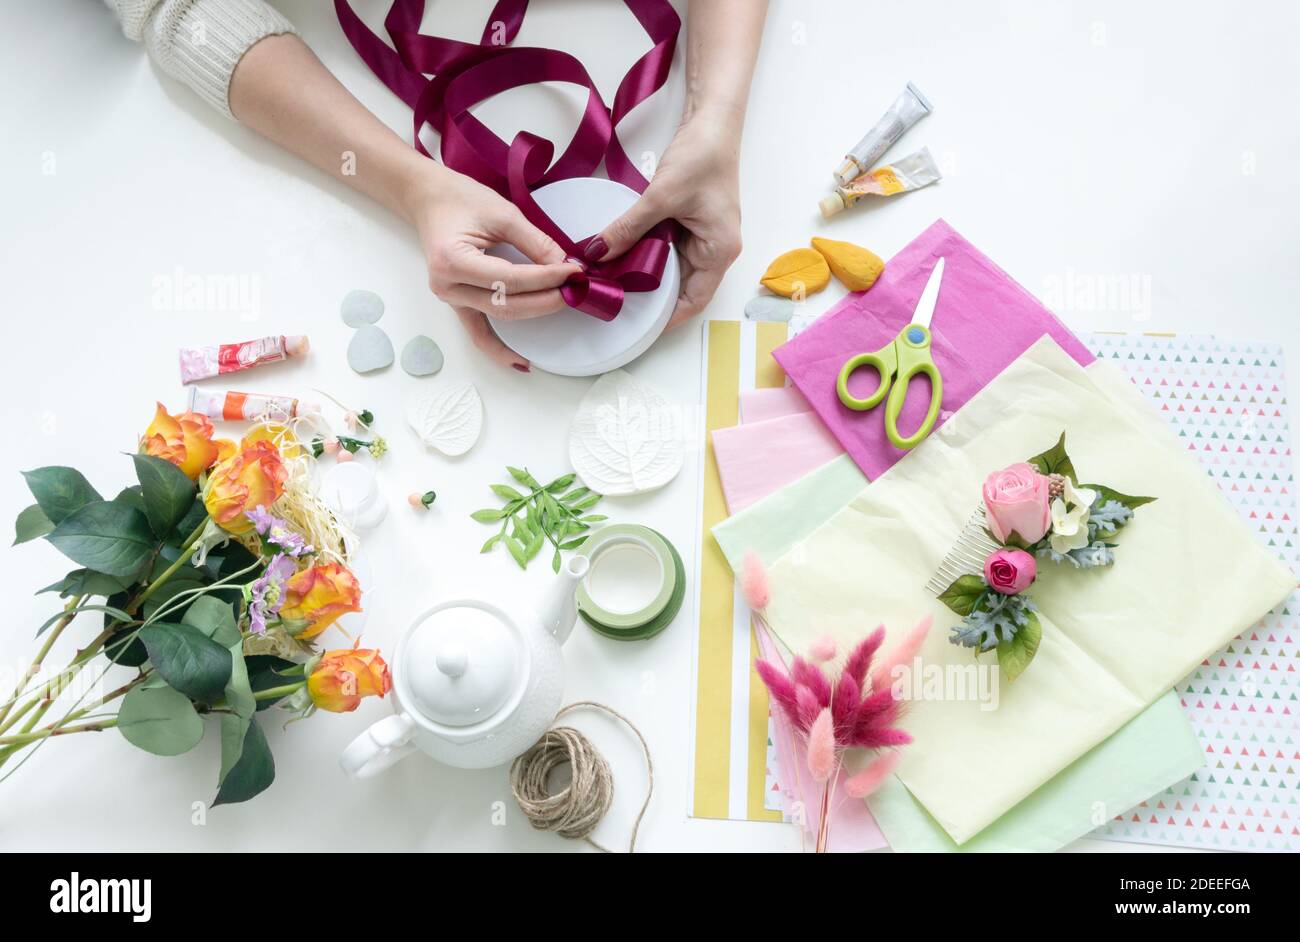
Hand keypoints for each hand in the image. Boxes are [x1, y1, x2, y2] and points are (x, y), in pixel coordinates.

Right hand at [407, 164, 581, 368]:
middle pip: (507, 303)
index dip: (546, 278)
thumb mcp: (502, 213)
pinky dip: (499, 349)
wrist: (429, 199)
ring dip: (534, 314)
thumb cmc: (459, 199)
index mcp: (452, 261)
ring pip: (500, 316)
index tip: (573, 272)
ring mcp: (450, 298)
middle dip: (547, 299)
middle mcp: (448, 286)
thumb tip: (565, 267)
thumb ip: (535, 243)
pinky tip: (522, 363)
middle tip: (576, 289)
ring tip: (563, 305)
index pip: (511, 279)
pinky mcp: (457, 303)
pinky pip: (479, 333)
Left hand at [590, 111, 742, 327]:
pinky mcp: (691, 221)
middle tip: (615, 301)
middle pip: (681, 286)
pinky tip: (622, 252)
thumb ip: (628, 227)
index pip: (694, 300)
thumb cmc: (703, 156)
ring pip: (671, 267)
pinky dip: (646, 251)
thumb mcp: (661, 196)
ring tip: (613, 280)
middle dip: (649, 296)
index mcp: (719, 251)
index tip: (637, 327)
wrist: (713, 119)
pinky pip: (667, 247)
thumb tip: (596, 252)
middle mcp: (715, 249)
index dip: (667, 318)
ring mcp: (703, 236)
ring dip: (645, 273)